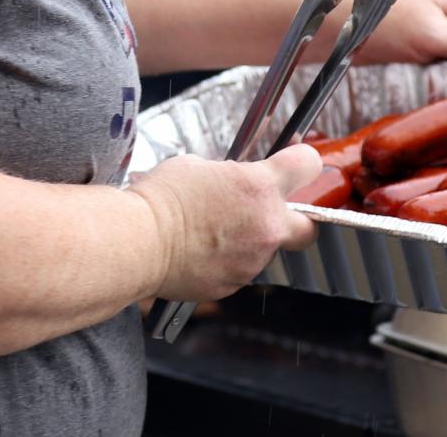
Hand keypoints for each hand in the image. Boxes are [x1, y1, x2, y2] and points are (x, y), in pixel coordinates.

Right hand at [127, 145, 321, 301]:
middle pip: (308, 227)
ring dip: (250, 241)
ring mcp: (252, 260)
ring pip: (266, 250)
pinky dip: (227, 262)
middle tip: (271, 214)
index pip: (308, 165)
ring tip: (214, 232)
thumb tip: (230, 181)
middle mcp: (266, 225)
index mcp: (260, 187)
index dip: (302, 163)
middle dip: (296, 221)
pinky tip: (201, 251)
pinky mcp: (233, 284)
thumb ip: (228, 175)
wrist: (138, 242)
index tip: (295, 165)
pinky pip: (239, 270)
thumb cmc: (161, 199)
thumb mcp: (197, 166)